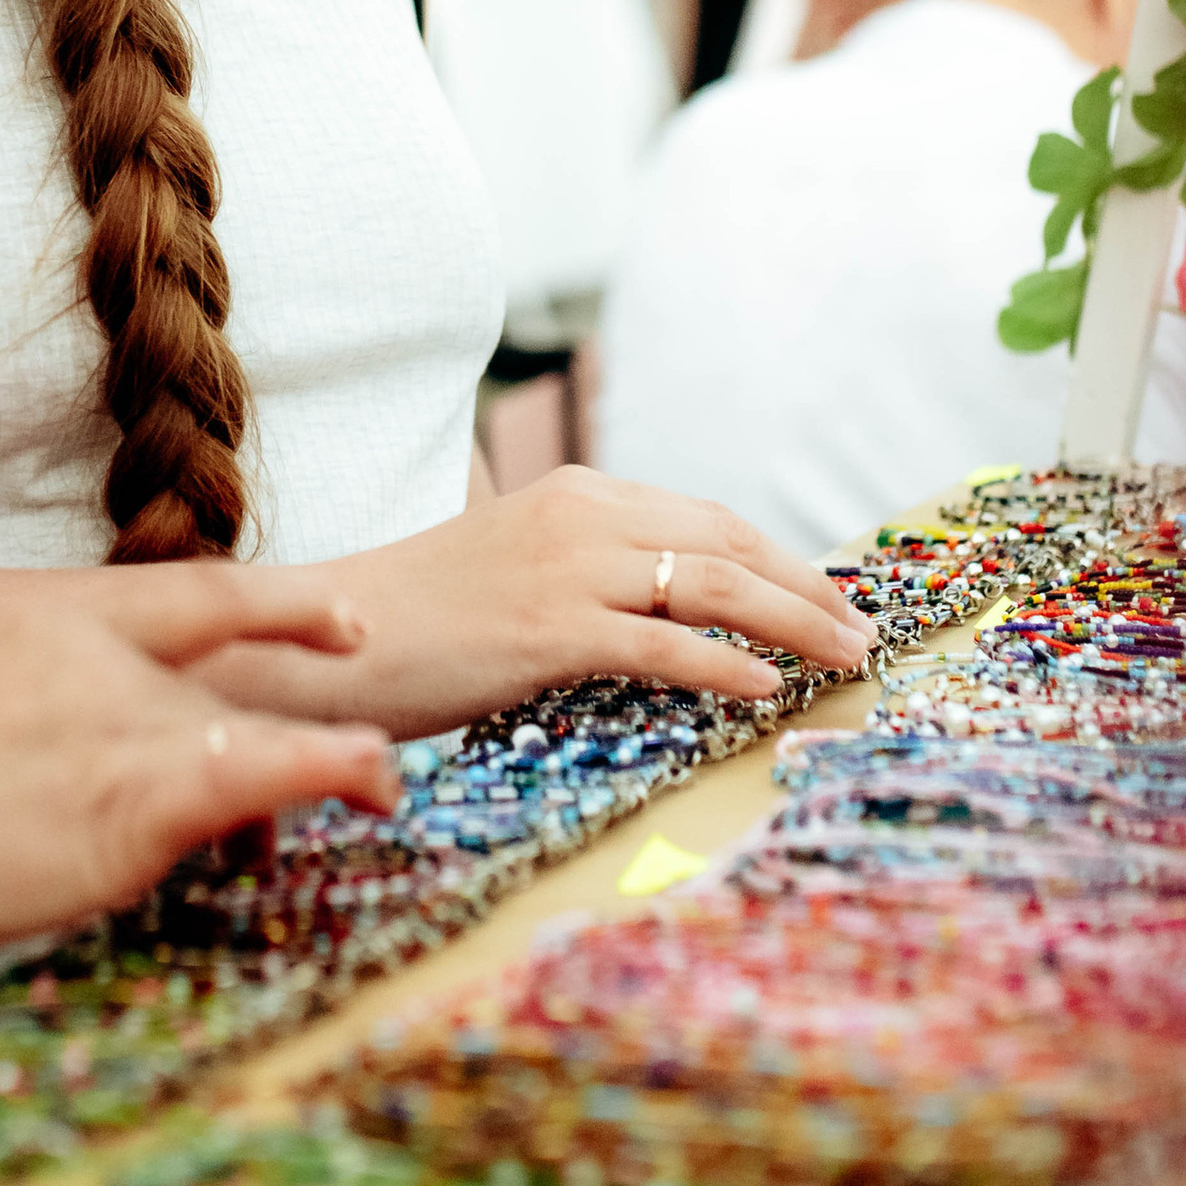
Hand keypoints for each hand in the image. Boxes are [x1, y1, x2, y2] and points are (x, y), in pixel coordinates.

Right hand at [0, 570, 397, 952]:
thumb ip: (9, 738)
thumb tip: (18, 781)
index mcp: (51, 630)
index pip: (193, 600)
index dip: (280, 606)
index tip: (350, 619)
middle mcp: (104, 666)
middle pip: (233, 697)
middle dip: (299, 727)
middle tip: (367, 756)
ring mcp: (123, 727)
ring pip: (259, 736)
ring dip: (331, 762)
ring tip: (382, 782)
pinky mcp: (138, 797)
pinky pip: (260, 771)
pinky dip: (326, 767)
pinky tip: (373, 777)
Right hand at [202, 465, 874, 735]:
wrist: (325, 637)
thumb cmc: (416, 619)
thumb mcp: (514, 570)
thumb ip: (589, 576)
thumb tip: (667, 613)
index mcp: (575, 494)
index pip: (704, 518)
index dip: (778, 557)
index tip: (828, 596)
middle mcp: (580, 515)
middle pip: (725, 541)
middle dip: (805, 586)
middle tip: (860, 631)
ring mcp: (566, 569)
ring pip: (712, 584)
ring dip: (793, 622)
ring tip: (843, 659)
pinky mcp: (548, 629)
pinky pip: (662, 647)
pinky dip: (724, 666)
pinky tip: (766, 691)